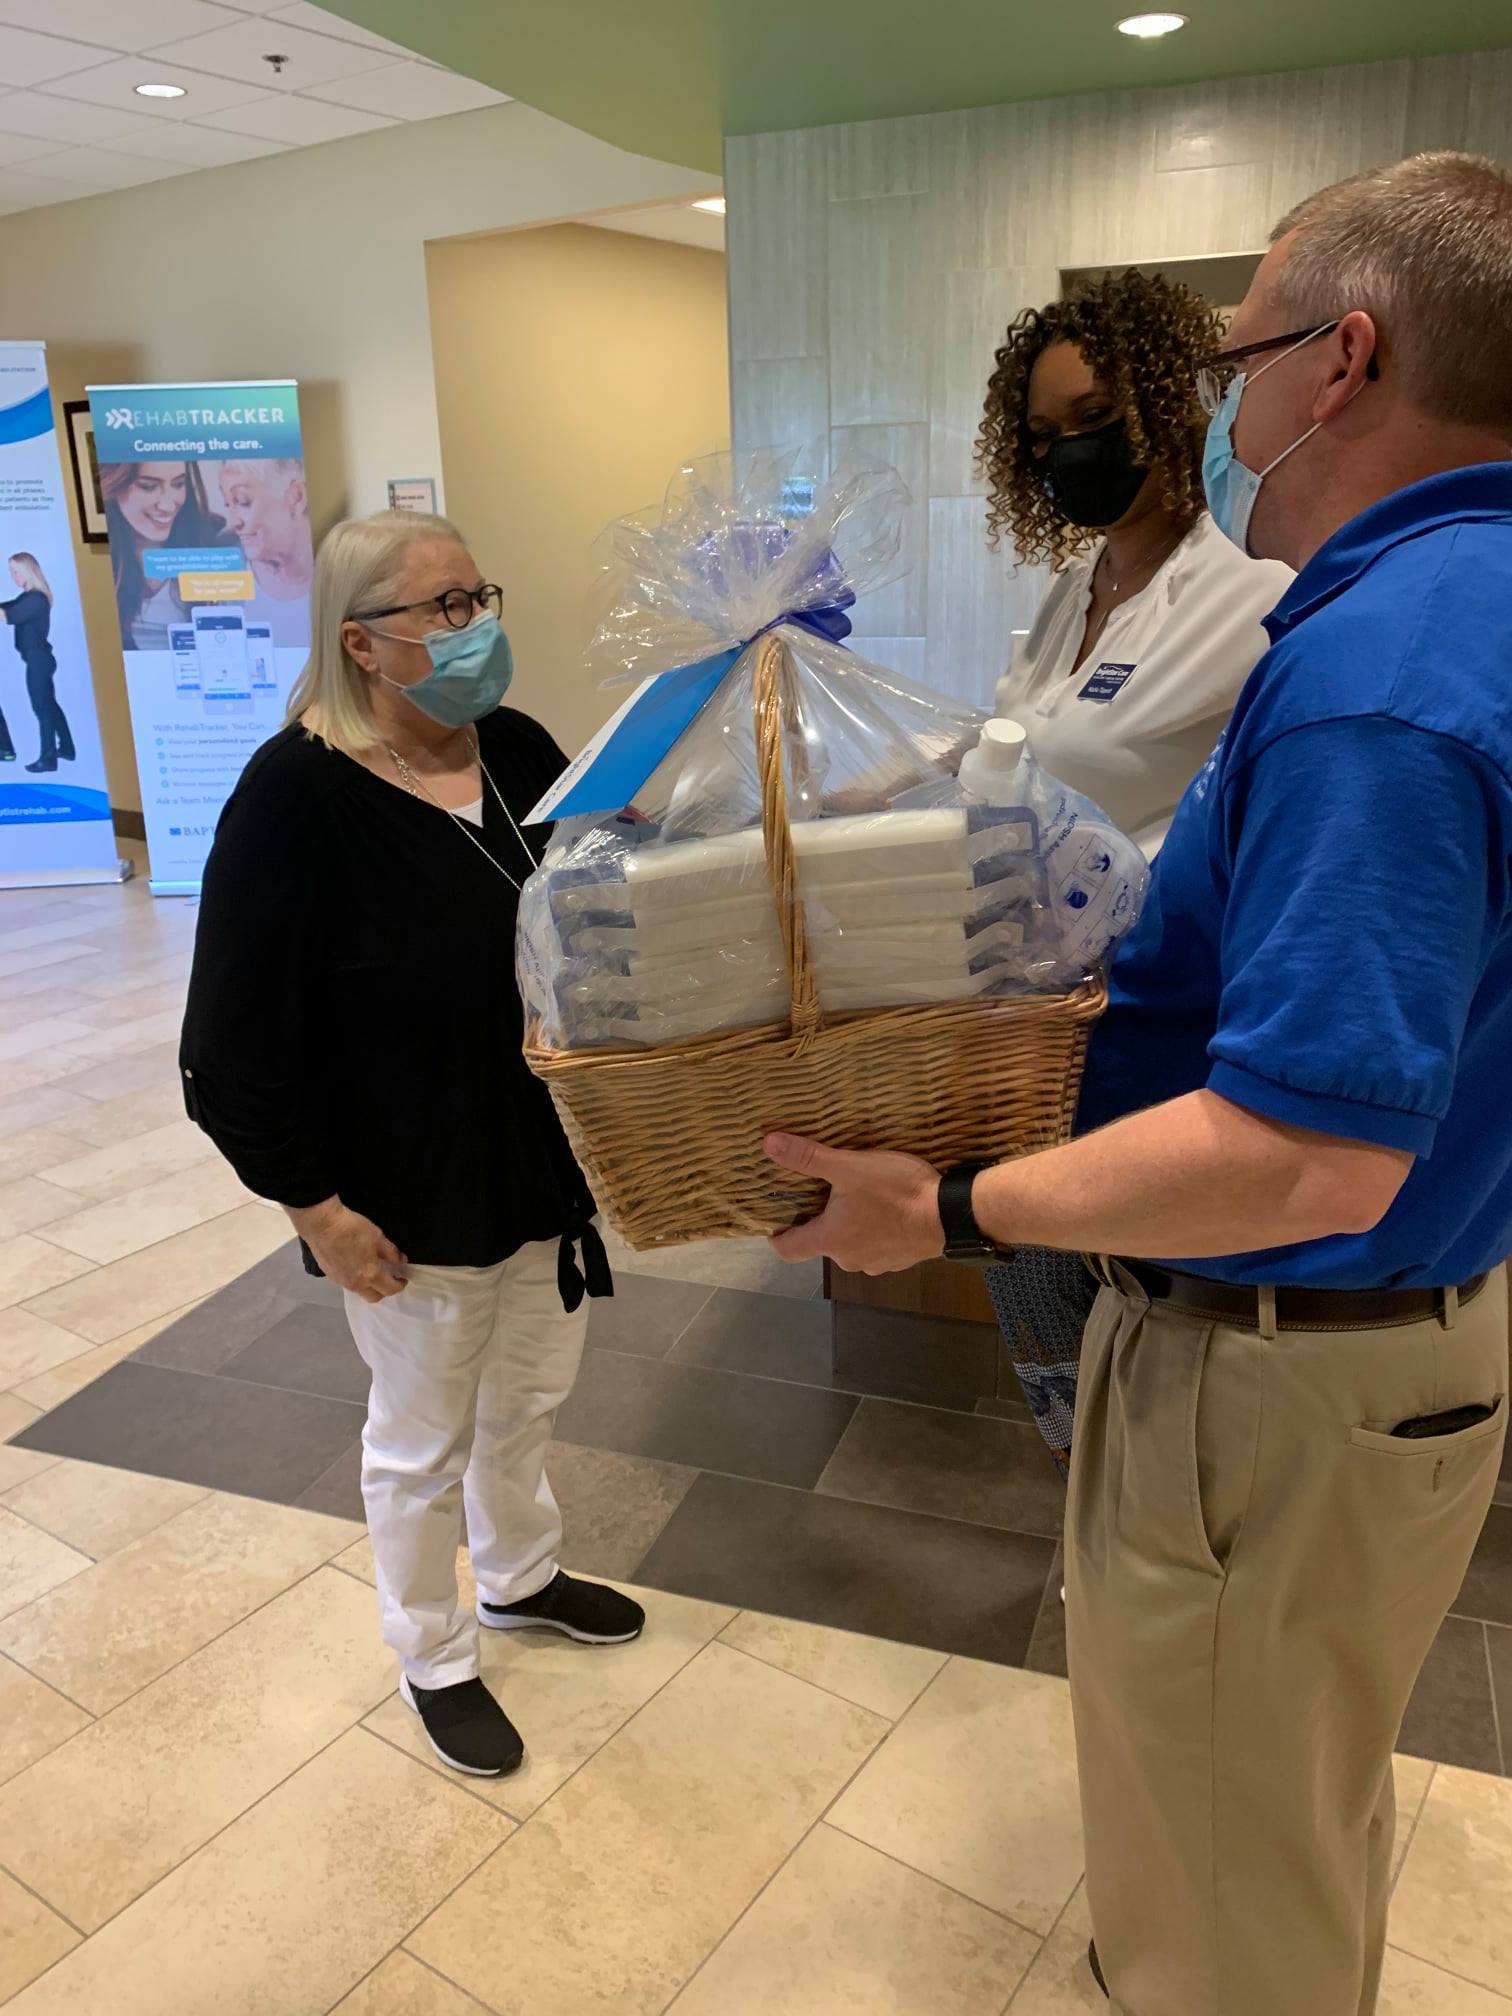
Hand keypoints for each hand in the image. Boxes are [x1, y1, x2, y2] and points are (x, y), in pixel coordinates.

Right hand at [285, 1196, 407, 1302]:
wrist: (322, 1225)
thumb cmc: (352, 1229)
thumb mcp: (378, 1237)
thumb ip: (391, 1252)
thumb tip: (401, 1261)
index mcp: (370, 1275)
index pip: (389, 1290)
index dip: (399, 1286)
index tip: (403, 1279)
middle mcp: (356, 1284)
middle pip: (374, 1298)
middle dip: (384, 1291)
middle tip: (390, 1278)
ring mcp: (341, 1281)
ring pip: (360, 1292)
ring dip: (369, 1287)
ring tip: (373, 1272)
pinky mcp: (330, 1276)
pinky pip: (348, 1284)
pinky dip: (356, 1280)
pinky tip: (356, 1267)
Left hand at [764, 1134, 943, 1271]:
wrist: (949, 1215)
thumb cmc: (895, 1193)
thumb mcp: (850, 1167)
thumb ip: (809, 1157)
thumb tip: (768, 1144)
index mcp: (829, 1240)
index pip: (788, 1249)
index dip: (778, 1235)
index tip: (777, 1219)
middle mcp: (848, 1259)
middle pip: (821, 1243)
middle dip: (820, 1221)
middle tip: (822, 1194)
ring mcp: (875, 1263)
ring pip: (850, 1245)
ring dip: (849, 1226)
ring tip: (857, 1198)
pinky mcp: (899, 1260)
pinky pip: (876, 1247)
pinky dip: (874, 1232)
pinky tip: (886, 1211)